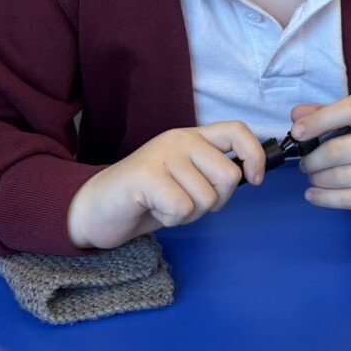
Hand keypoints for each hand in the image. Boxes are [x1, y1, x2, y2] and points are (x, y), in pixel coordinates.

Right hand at [67, 123, 264, 248]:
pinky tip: (151, 209)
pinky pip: (182, 207)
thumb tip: (251, 176)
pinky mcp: (146, 174)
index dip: (254, 155)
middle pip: (228, 176)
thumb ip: (212, 173)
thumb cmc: (146, 199)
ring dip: (188, 214)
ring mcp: (162, 154)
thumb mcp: (186, 180)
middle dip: (214, 201)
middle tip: (185, 202)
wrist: (96, 209)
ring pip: (206, 198)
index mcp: (192, 138)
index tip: (254, 179)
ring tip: (162, 204)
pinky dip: (170, 219)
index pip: (237, 131)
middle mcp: (179, 139)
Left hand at [290, 98, 350, 222]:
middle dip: (313, 159)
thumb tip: (296, 115)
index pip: (349, 110)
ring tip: (313, 177)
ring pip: (340, 177)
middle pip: (339, 150)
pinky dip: (324, 198)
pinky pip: (349, 200)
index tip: (296, 132)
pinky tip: (313, 195)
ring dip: (317, 179)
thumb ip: (332, 115)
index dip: (318, 120)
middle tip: (306, 164)